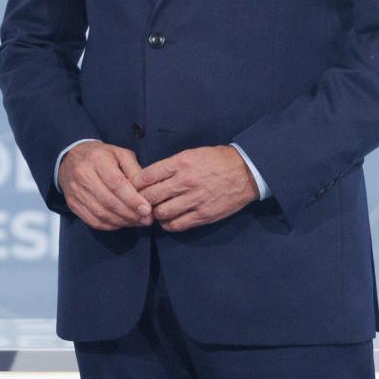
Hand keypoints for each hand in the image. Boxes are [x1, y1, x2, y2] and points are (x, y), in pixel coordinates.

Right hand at [57, 141, 152, 230]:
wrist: (71, 158)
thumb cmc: (101, 156)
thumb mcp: (120, 155)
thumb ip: (134, 171)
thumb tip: (146, 193)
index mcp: (98, 159)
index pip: (116, 184)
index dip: (132, 199)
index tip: (147, 209)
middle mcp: (83, 175)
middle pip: (109, 201)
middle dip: (130, 214)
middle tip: (146, 220)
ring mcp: (76, 191)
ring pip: (101, 214)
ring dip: (122, 222)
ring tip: (137, 222)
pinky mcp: (72, 203)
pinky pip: (93, 221)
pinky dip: (110, 226)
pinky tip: (121, 223)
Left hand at [133, 145, 259, 231]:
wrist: (245, 172)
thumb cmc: (217, 160)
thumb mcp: (192, 154)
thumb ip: (172, 166)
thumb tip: (151, 177)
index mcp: (181, 163)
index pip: (147, 175)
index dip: (136, 183)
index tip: (133, 187)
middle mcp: (185, 181)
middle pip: (151, 196)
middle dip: (142, 200)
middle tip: (141, 202)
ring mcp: (194, 200)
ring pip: (162, 213)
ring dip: (155, 214)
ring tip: (156, 212)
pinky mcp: (203, 215)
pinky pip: (178, 225)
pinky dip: (169, 225)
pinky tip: (169, 220)